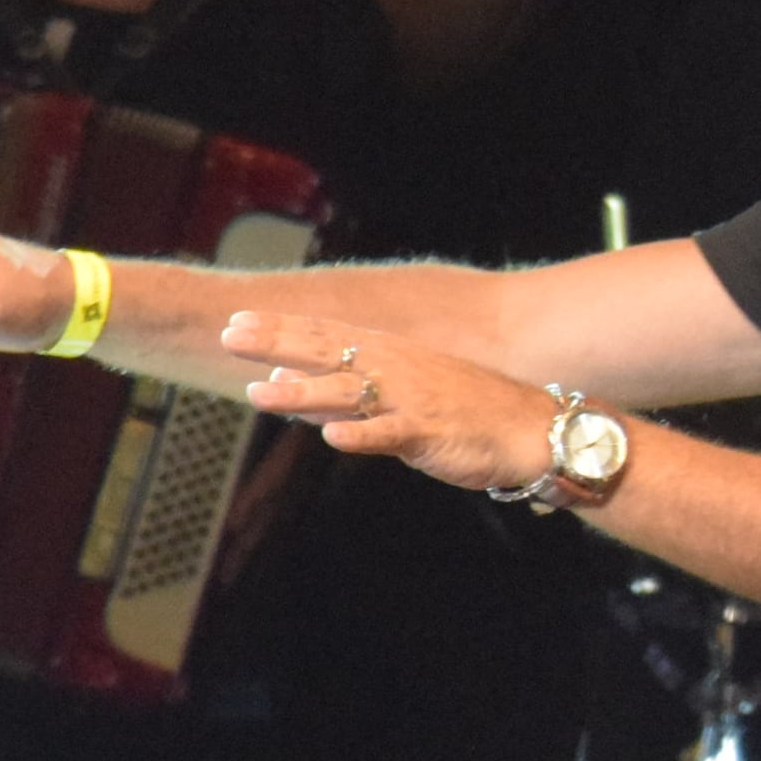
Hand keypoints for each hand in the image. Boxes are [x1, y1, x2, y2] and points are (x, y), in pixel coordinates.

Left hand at [220, 308, 553, 489]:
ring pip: (350, 394)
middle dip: (277, 344)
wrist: (530, 429)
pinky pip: (392, 434)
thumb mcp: (398, 394)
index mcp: (387, 355)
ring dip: (305, 393)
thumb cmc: (463, 411)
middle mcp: (395, 369)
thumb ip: (340, 391)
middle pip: (327, 352)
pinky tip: (334, 438)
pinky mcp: (431, 432)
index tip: (236, 322)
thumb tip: (284, 380)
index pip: (324, 334)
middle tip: (231, 337)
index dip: (279, 328)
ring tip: (262, 394)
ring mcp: (412, 400)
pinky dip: (364, 435)